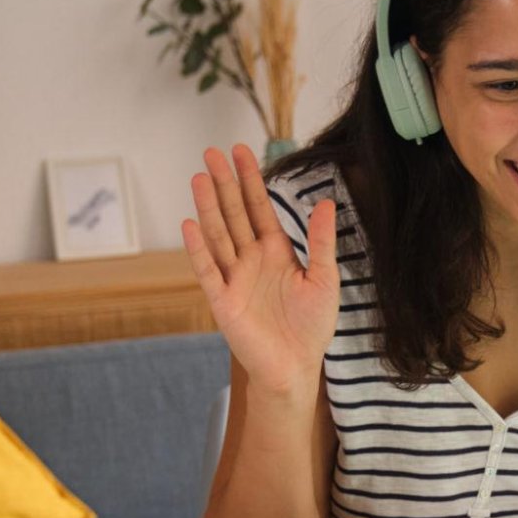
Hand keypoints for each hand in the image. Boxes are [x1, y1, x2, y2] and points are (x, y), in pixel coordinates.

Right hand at [182, 144, 338, 402]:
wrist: (297, 367)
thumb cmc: (311, 326)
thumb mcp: (325, 278)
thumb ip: (322, 242)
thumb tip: (326, 202)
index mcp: (275, 251)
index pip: (258, 207)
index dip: (249, 180)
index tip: (240, 150)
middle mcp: (251, 260)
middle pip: (233, 214)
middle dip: (224, 183)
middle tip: (211, 152)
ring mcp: (234, 279)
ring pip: (218, 235)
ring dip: (208, 208)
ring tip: (200, 178)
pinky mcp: (223, 301)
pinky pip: (208, 271)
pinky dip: (199, 249)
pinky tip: (191, 224)